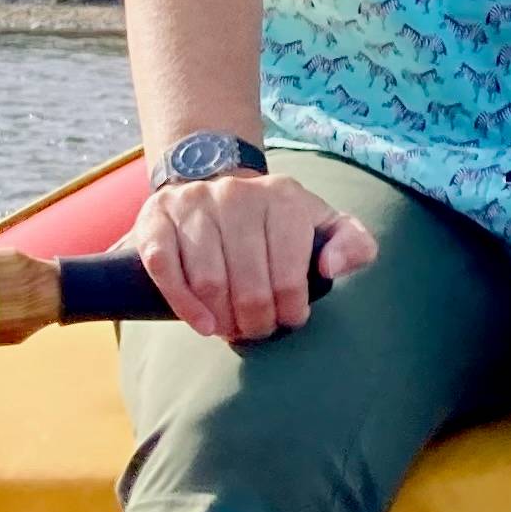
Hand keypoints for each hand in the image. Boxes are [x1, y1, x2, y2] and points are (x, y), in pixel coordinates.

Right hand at [126, 171, 378, 342]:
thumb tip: (331, 267)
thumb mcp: (324, 224)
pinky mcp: (157, 217)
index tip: (288, 320)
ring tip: (230, 327)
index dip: (289, 309)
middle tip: (256, 330)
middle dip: (255, 320)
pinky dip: (183, 303)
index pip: (288, 273)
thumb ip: (353, 244)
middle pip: (247, 284)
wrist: (216, 181)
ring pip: (208, 280)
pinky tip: (202, 324)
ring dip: (221, 318)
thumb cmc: (276, 221)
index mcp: (283, 198)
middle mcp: (236, 195)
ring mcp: (193, 204)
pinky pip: (164, 267)